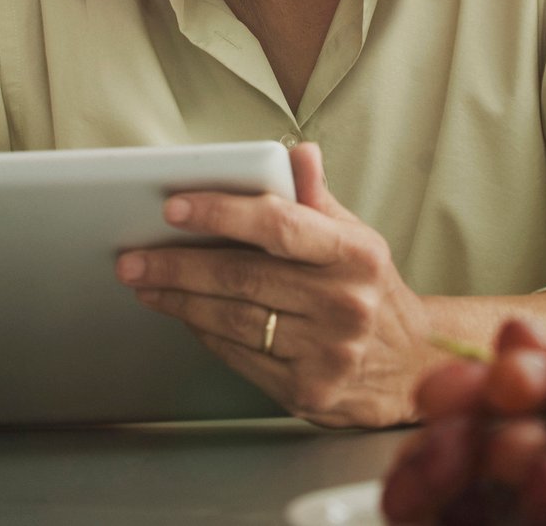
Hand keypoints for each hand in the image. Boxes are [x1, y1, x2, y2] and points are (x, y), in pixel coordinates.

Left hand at [117, 143, 432, 426]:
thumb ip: (317, 199)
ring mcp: (328, 352)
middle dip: (177, 265)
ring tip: (146, 285)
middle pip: (242, 276)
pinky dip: (204, 334)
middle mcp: (345, 303)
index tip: (174, 207)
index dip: (221, 213)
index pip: (279, 225)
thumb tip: (297, 153)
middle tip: (133, 258)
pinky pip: (239, 357)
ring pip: (232, 319)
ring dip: (179, 301)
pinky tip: (184, 315)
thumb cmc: (372, 291)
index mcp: (355, 254)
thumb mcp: (358, 238)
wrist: (412, 367)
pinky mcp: (308, 392)